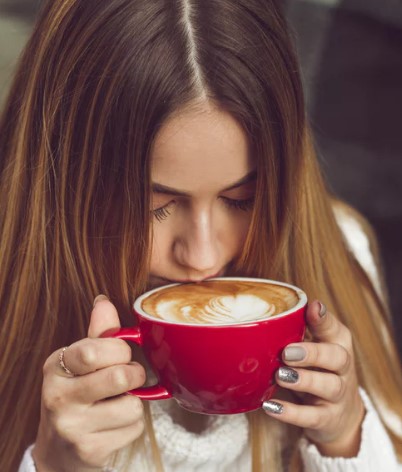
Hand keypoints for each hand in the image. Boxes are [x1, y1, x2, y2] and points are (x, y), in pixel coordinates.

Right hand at [32, 296, 145, 471]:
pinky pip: (133, 429)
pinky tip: (115, 424)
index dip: (120, 349)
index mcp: (56, 366)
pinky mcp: (89, 450)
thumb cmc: (76, 395)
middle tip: (129, 377)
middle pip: (118, 377)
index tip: (122, 353)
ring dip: (134, 403)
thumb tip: (103, 302)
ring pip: (132, 405)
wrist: (59, 450)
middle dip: (134, 374)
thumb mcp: (80, 363)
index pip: (94, 350)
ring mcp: (72, 426)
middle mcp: (59, 396)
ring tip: (119, 402)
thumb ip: (98, 334)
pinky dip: (132, 425)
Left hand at [263, 300, 364, 457]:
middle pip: (337, 357)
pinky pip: (312, 417)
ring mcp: (338, 395)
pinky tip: (271, 406)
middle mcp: (343, 368)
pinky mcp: (328, 419)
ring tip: (280, 375)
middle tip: (287, 352)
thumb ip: (297, 329)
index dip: (324, 319)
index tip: (312, 307)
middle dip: (313, 353)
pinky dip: (292, 413)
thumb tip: (271, 313)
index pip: (335, 328)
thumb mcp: (314, 345)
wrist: (341, 416)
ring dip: (304, 380)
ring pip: (329, 386)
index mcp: (338, 344)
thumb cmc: (319, 369)